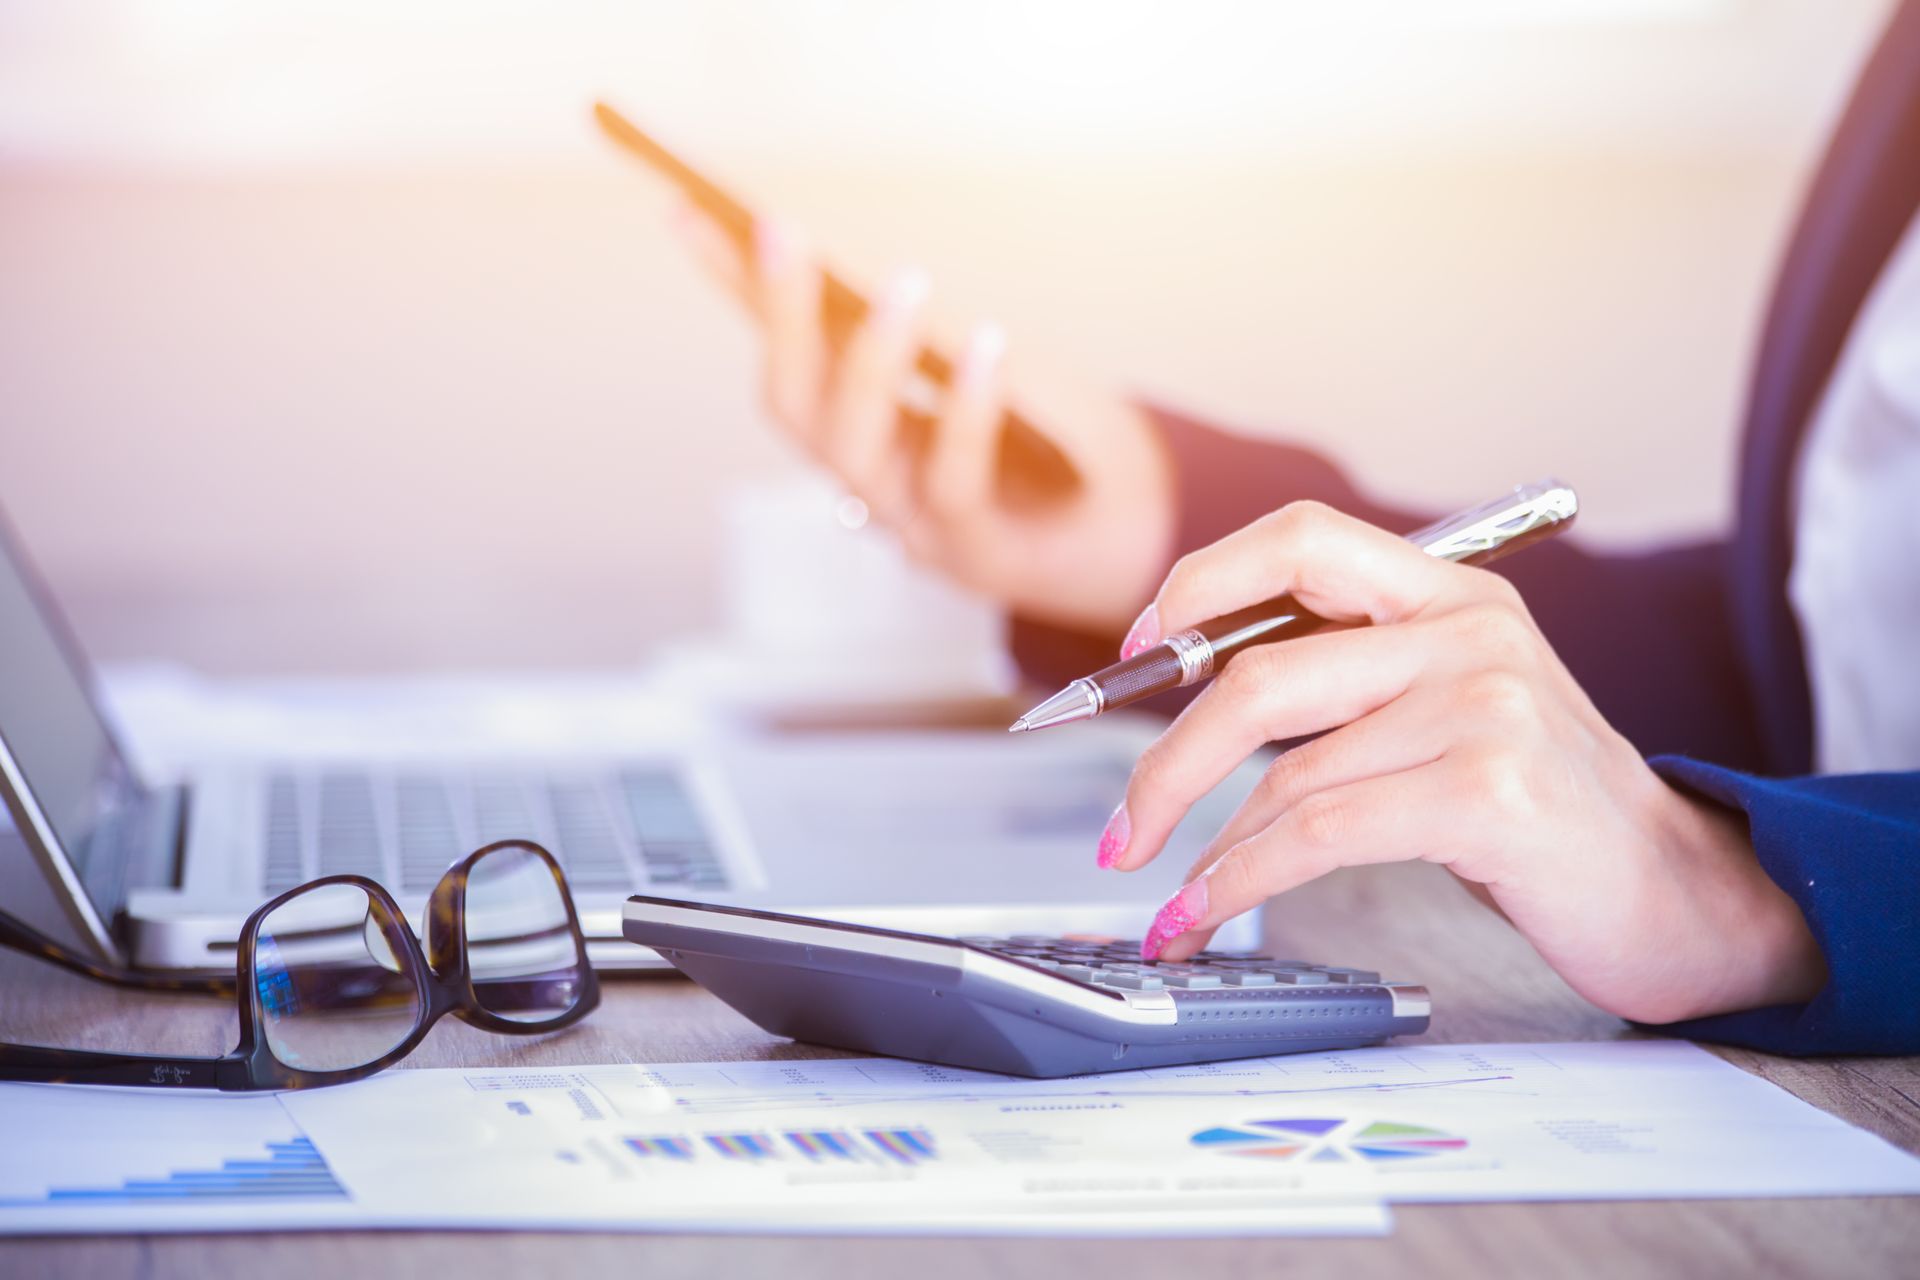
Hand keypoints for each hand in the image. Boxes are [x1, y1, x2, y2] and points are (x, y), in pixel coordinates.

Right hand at [668, 204, 1174, 633]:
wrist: (1134, 528)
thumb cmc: (1048, 438)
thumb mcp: (970, 362)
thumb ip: (905, 322)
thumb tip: (832, 250)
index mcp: (853, 430)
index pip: (776, 352)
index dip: (732, 290)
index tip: (687, 208)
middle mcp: (864, 483)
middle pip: (795, 408)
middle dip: (782, 319)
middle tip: (781, 231)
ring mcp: (911, 525)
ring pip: (854, 451)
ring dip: (869, 362)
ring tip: (902, 282)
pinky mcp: (976, 555)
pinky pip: (954, 482)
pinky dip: (966, 413)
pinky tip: (985, 346)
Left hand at [1101, 500, 1826, 1024]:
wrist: (1674, 893)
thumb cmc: (1541, 807)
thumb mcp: (1451, 706)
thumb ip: (1349, 679)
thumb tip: (1189, 703)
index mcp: (1451, 592)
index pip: (1300, 537)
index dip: (1199, 584)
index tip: (1134, 651)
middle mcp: (1468, 632)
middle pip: (1259, 672)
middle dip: (1167, 763)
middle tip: (1119, 829)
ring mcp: (1484, 706)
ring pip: (1283, 774)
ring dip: (1206, 851)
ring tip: (1174, 899)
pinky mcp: (1488, 792)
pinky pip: (1315, 836)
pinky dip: (1238, 884)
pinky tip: (1204, 915)